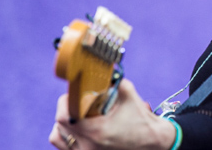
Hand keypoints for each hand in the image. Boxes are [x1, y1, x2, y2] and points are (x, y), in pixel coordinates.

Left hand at [49, 79, 175, 149]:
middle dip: (66, 109)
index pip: (64, 116)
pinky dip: (67, 136)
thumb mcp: (130, 97)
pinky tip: (80, 128)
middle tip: (78, 101)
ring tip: (77, 115)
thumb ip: (117, 82)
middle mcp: (87, 146)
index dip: (64, 102)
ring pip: (58, 138)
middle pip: (59, 126)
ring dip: (64, 124)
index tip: (72, 94)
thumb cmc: (142, 122)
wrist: (153, 143)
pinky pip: (65, 147)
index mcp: (96, 131)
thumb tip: (107, 69)